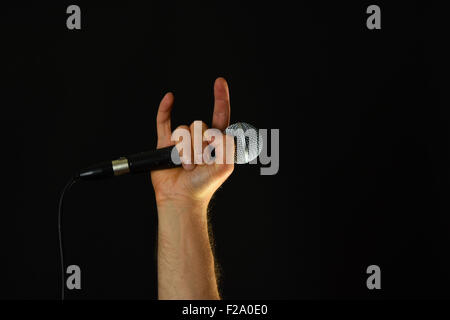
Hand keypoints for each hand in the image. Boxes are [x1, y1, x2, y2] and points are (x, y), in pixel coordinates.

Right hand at [151, 77, 233, 210]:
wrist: (182, 197)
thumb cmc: (204, 185)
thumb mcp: (225, 165)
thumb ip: (228, 145)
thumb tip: (214, 131)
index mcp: (215, 141)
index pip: (220, 115)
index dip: (220, 99)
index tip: (219, 82)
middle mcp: (198, 138)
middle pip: (199, 124)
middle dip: (199, 146)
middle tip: (199, 163)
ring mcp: (181, 140)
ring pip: (182, 129)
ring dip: (184, 150)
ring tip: (186, 166)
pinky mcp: (164, 143)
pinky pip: (163, 121)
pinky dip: (165, 108)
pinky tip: (170, 98)